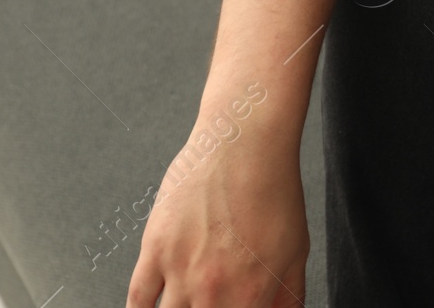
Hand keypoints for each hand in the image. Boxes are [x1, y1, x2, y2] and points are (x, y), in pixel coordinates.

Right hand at [127, 121, 307, 307]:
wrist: (245, 142)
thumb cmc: (273, 190)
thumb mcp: (296, 251)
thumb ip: (288, 298)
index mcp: (250, 296)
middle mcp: (213, 290)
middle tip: (207, 305)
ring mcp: (180, 271)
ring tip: (184, 306)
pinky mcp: (155, 249)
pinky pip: (137, 300)